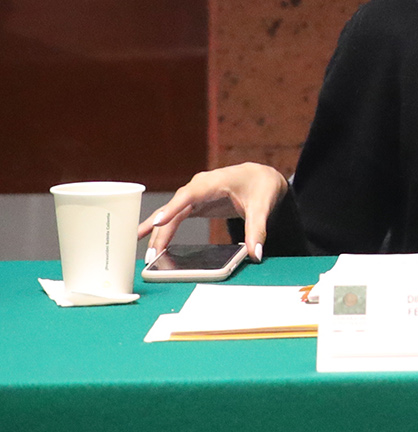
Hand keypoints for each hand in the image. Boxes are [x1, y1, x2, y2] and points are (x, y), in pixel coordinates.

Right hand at [136, 163, 287, 262]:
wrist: (262, 177)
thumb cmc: (261, 185)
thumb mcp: (263, 207)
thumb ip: (258, 230)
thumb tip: (256, 253)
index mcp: (215, 182)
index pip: (190, 194)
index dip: (173, 208)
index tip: (158, 221)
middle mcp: (200, 186)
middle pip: (175, 209)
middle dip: (161, 230)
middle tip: (152, 255)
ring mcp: (194, 195)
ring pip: (170, 213)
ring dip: (156, 232)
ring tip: (142, 250)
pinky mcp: (194, 204)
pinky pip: (174, 216)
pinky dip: (161, 228)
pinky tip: (146, 238)